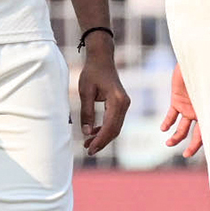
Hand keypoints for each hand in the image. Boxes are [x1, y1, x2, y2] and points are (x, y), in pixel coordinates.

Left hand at [77, 38, 129, 153]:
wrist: (101, 59)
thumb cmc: (92, 73)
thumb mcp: (85, 92)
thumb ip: (87, 112)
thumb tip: (87, 132)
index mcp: (117, 100)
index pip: (110, 126)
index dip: (100, 139)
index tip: (89, 148)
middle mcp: (124, 103)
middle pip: (115, 129)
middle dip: (102, 141)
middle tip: (88, 151)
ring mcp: (124, 104)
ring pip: (115, 127)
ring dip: (103, 137)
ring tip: (88, 145)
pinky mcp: (120, 104)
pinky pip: (114, 121)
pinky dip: (105, 129)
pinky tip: (93, 134)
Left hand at [161, 63, 201, 157]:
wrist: (199, 59)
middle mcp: (201, 112)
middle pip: (197, 134)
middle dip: (192, 146)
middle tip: (185, 154)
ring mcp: (188, 107)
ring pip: (182, 128)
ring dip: (176, 137)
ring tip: (169, 144)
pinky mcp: (177, 100)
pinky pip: (171, 115)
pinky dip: (167, 123)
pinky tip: (163, 129)